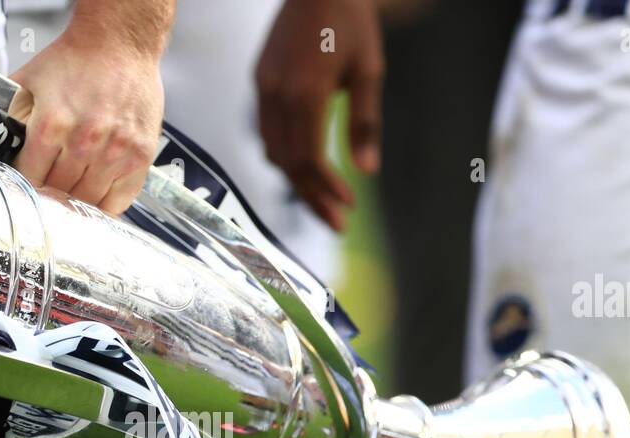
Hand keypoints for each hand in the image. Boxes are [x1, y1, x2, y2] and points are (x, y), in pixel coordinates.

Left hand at [9, 5, 168, 215]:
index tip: (26, 186)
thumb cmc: (74, 60)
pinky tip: (96, 200)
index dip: (25, 185)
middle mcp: (83, 143)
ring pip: (88, 202)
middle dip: (49, 195)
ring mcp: (115, 153)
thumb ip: (11, 114)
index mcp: (51, 126)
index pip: (30, 179)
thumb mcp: (29, 80)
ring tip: (70, 196)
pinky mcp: (140, 156)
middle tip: (47, 193)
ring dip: (76, 202)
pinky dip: (106, 206)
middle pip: (59, 194)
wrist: (120, 41)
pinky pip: (120, 200)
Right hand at [256, 0, 385, 230]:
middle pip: (288, 163)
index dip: (326, 189)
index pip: (309, 158)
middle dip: (312, 196)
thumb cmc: (351, 23)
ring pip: (273, 150)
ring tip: (323, 198)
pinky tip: (305, 165)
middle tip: (336, 222)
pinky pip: (267, 131)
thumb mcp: (369, 72)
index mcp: (306, 92)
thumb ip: (365, 123)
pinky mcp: (260, 82)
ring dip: (297, 180)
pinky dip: (285, 155)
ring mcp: (263, 88)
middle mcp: (277, 94)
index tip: (347, 206)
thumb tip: (366, 171)